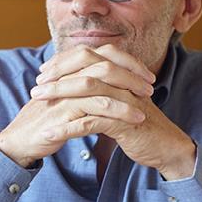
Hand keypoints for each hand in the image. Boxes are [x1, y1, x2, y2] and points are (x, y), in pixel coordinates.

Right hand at [0, 50, 147, 166]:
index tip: (145, 75)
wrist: (22, 139)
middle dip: (131, 76)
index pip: (103, 54)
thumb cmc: (48, 119)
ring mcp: (63, 93)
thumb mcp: (68, 97)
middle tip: (149, 88)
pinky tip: (133, 123)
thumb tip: (110, 78)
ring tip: (145, 108)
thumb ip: (84, 84)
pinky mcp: (62, 112)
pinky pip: (94, 110)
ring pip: (101, 87)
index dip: (127, 62)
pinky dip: (117, 115)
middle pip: (105, 65)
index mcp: (70, 69)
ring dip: (127, 97)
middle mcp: (66, 76)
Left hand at [33, 44, 196, 179]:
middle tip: (36, 86)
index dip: (63, 62)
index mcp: (120, 72)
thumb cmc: (138, 122)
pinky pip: (91, 123)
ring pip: (86, 89)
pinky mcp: (123, 122)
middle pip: (84, 66)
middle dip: (56, 74)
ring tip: (37, 102)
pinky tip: (50, 135)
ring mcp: (124, 99)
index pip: (87, 56)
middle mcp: (123, 81)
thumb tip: (75, 79)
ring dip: (58, 95)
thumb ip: (101, 87)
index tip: (43, 72)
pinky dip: (67, 128)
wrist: (165, 146)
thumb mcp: (118, 99)